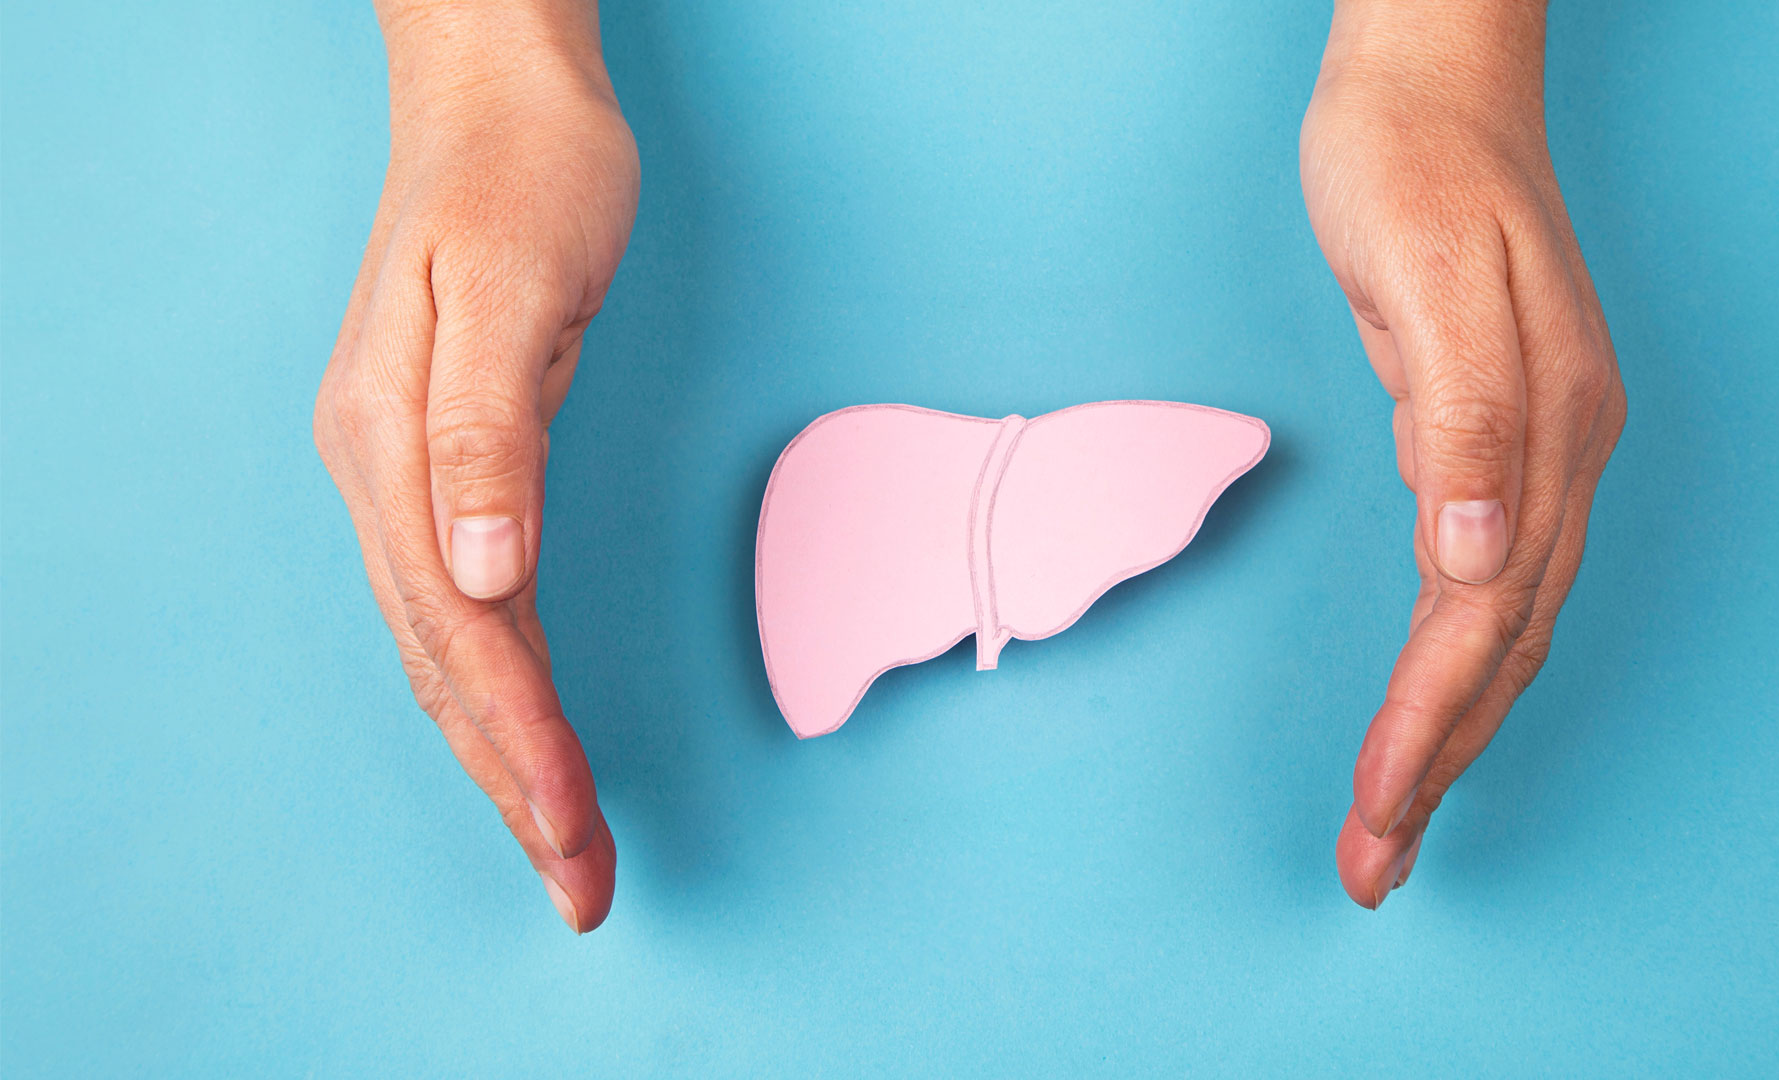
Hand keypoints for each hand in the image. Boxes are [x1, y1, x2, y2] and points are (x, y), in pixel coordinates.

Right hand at [312, 1, 637, 931]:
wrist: (499, 99)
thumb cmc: (525, 177)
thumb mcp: (515, 286)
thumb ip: (485, 433)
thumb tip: (481, 574)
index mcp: (391, 443)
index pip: (460, 626)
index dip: (517, 735)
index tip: (570, 824)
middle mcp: (383, 476)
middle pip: (447, 664)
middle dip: (513, 784)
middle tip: (581, 884)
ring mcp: (403, 476)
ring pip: (449, 650)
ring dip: (503, 756)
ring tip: (561, 844)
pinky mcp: (443, 466)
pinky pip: (463, 608)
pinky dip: (497, 689)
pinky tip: (518, 737)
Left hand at [1299, 0, 1625, 907]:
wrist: (1431, 80)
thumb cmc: (1409, 164)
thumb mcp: (1422, 274)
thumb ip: (1465, 414)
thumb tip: (1482, 553)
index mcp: (1542, 428)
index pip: (1480, 619)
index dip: (1428, 727)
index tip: (1377, 814)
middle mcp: (1557, 452)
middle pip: (1498, 647)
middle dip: (1437, 765)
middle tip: (1373, 866)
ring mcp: (1539, 445)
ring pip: (1499, 626)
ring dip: (1449, 730)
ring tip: (1394, 817)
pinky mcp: (1499, 431)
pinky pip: (1485, 578)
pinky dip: (1454, 659)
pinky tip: (1431, 701)